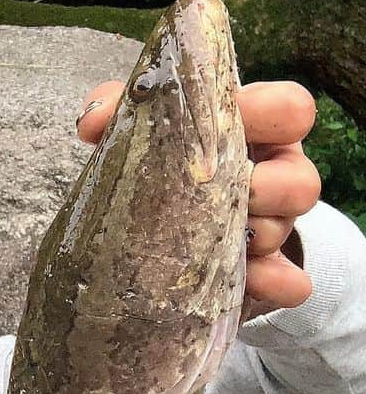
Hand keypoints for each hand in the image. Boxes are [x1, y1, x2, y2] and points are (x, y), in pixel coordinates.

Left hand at [77, 79, 320, 316]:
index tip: (245, 118)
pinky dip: (275, 282)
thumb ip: (116, 116)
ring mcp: (269, 228)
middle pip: (302, 178)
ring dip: (263, 232)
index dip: (275, 112)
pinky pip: (288, 283)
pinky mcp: (260, 275)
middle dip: (274, 184)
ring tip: (229, 239)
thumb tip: (92, 122)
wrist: (152, 243)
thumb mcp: (137, 138)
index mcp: (250, 134)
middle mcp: (269, 178)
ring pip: (289, 226)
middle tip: (241, 190)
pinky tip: (255, 282)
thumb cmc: (156, 171)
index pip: (289, 111)